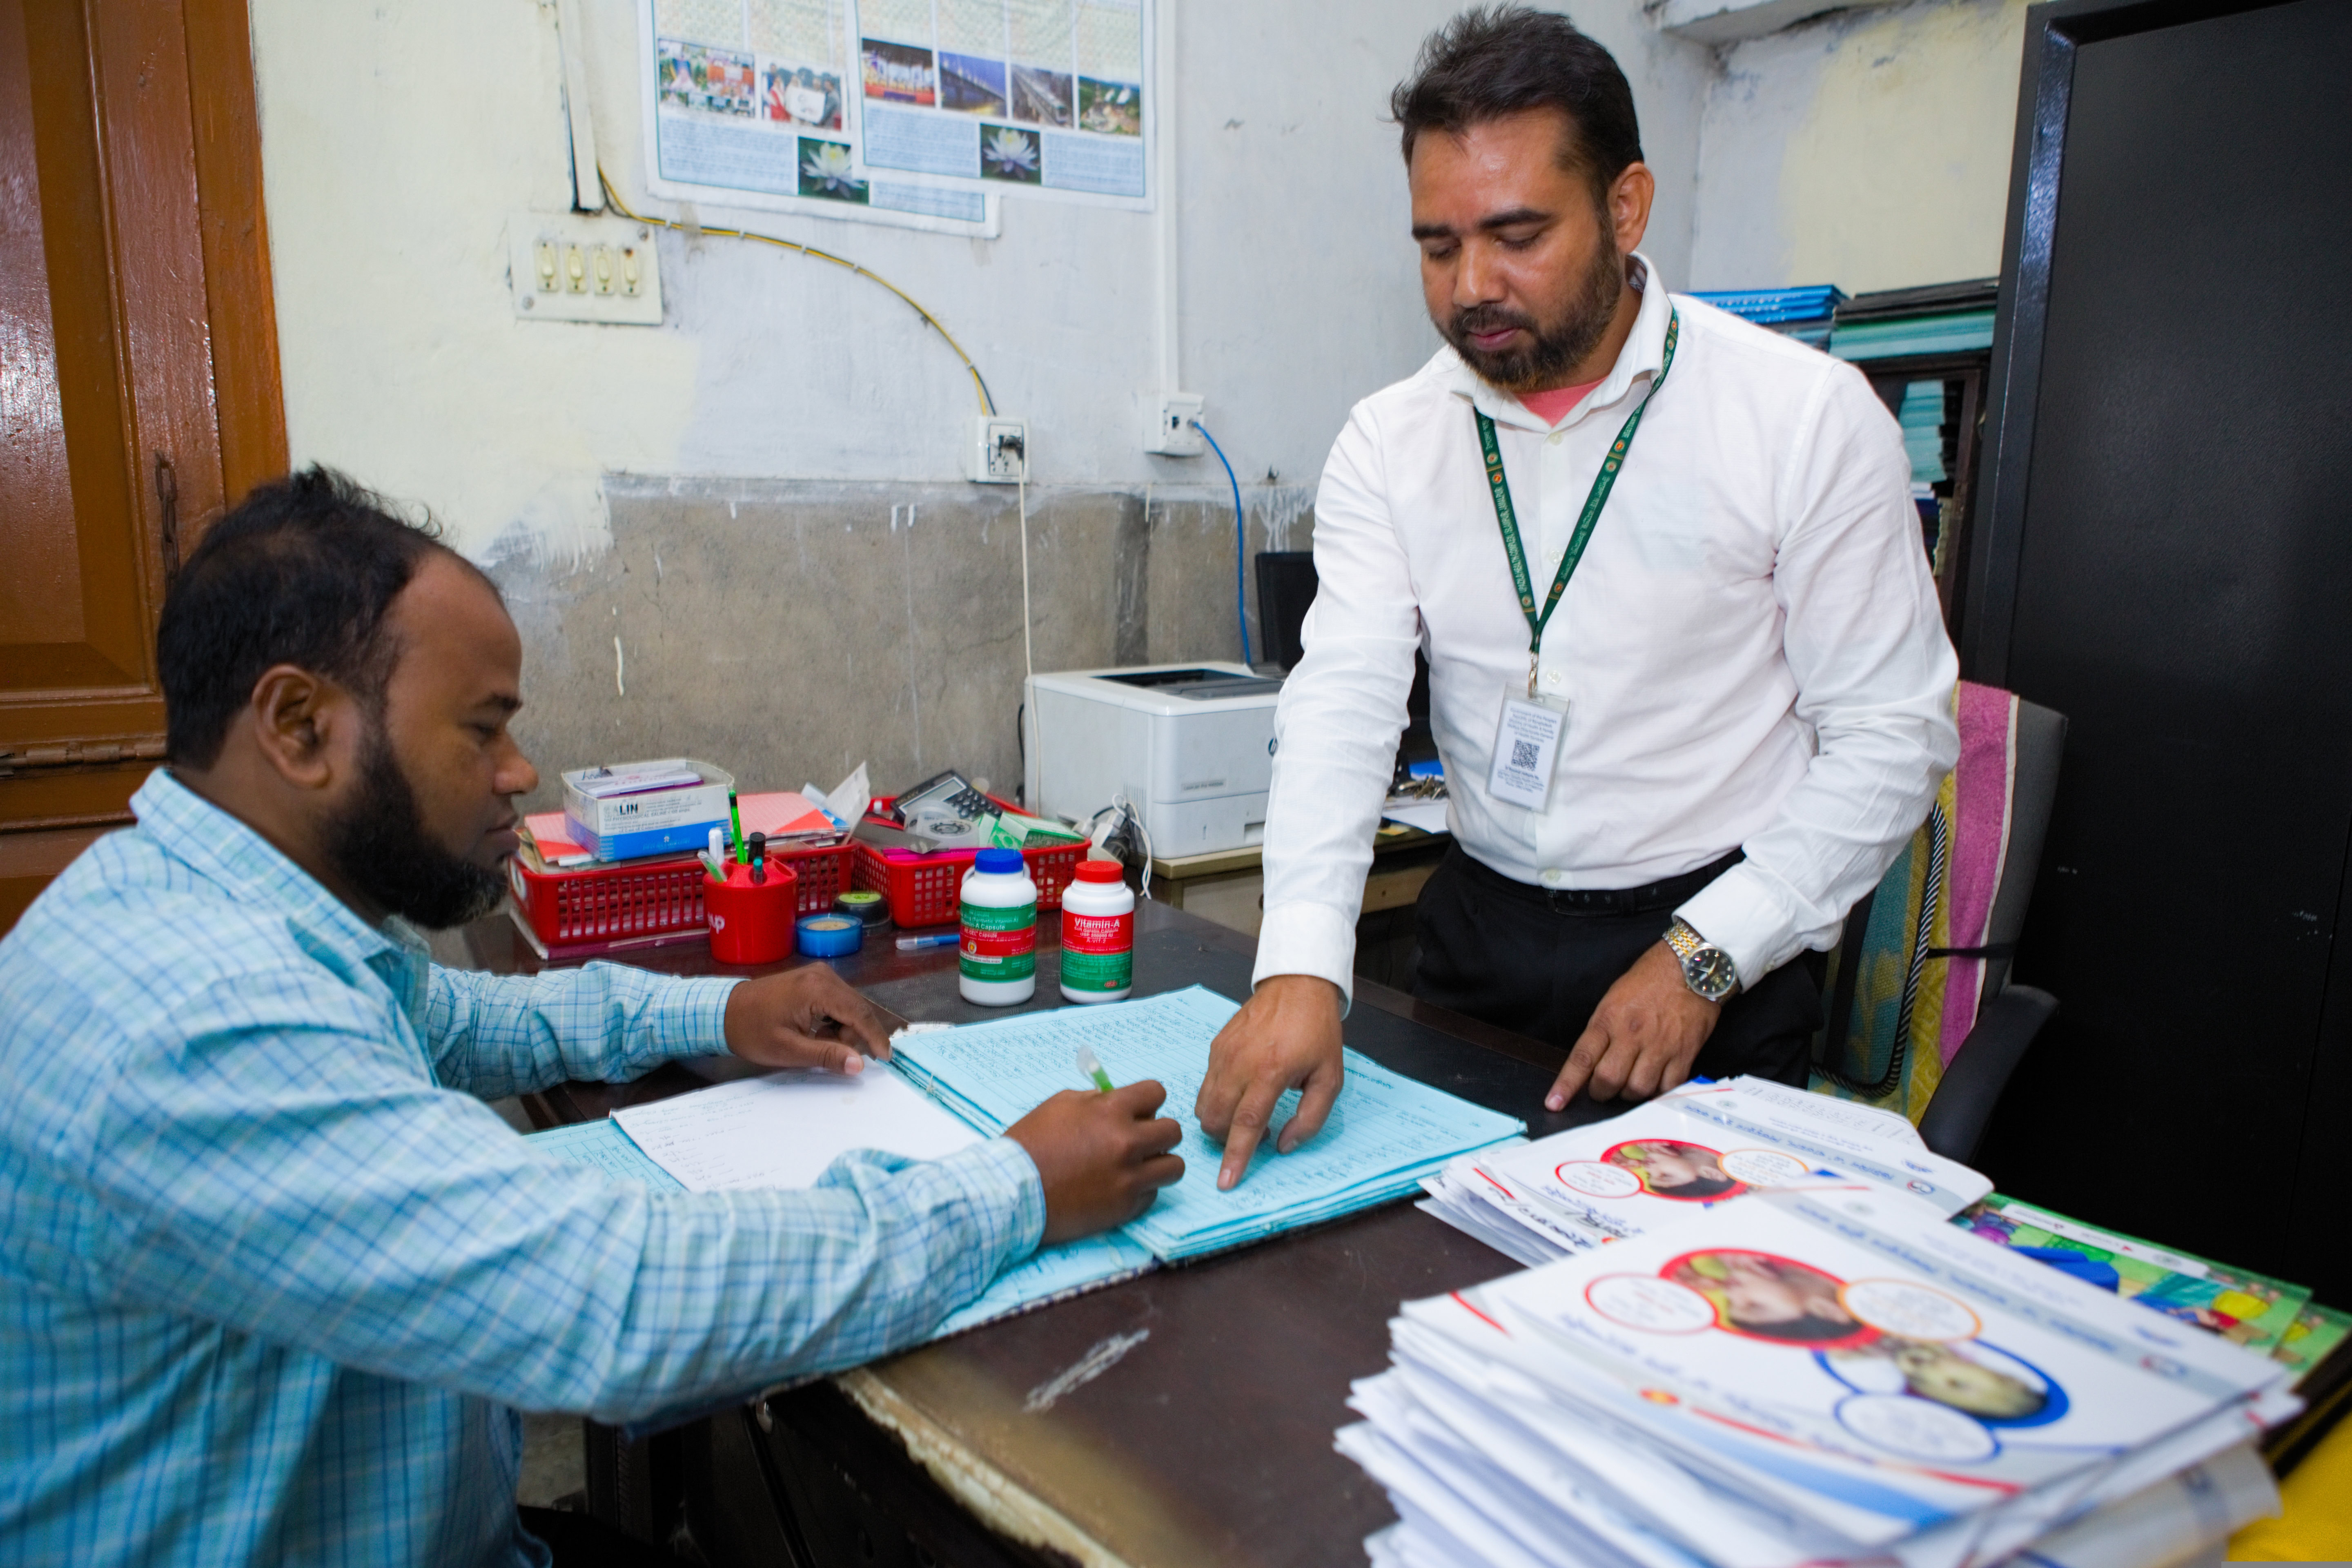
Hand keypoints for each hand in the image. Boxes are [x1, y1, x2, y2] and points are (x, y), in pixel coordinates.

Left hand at [722, 965, 894, 1074]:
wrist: (724, 1011)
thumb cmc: (753, 1032)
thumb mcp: (790, 1050)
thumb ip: (827, 1056)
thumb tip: (859, 1065)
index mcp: (817, 989)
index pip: (859, 1014)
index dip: (875, 1037)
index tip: (885, 1059)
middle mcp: (823, 975)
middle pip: (857, 1008)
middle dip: (854, 1035)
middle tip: (838, 1055)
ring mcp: (818, 974)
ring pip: (849, 1005)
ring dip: (843, 1028)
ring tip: (819, 1043)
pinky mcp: (813, 978)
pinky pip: (837, 1000)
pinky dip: (835, 1019)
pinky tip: (817, 1031)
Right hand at [1004, 1080, 1185, 1242]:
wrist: (1012, 1191)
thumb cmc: (1031, 1144)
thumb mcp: (1061, 1105)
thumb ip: (1097, 1101)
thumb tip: (1120, 1101)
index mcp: (1111, 1111)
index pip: (1157, 1093)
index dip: (1148, 1101)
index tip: (1139, 1111)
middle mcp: (1127, 1143)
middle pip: (1173, 1131)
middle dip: (1158, 1133)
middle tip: (1140, 1140)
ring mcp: (1129, 1178)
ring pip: (1174, 1167)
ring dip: (1159, 1164)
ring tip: (1139, 1167)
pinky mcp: (1125, 1207)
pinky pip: (1153, 1194)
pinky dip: (1141, 1190)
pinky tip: (1118, 1188)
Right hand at [1195, 974, 1344, 1190]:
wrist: (1297, 986)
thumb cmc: (1318, 1033)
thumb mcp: (1330, 1077)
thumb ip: (1311, 1117)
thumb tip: (1284, 1145)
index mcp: (1271, 1072)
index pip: (1247, 1124)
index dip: (1236, 1157)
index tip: (1226, 1183)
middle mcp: (1240, 1064)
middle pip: (1216, 1120)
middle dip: (1227, 1140)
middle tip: (1256, 1133)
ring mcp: (1223, 1054)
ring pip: (1204, 1106)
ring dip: (1220, 1122)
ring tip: (1248, 1112)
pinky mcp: (1215, 1047)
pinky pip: (1206, 1086)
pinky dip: (1217, 1099)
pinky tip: (1241, 1090)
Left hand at [1546, 941, 1721, 1109]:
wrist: (1692, 967)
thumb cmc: (1650, 980)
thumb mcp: (1614, 998)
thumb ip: (1603, 1030)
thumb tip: (1591, 1062)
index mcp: (1609, 1018)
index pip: (1582, 1059)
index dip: (1566, 1085)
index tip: (1555, 1103)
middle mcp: (1631, 1035)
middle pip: (1608, 1080)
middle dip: (1601, 1093)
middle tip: (1602, 1090)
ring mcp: (1659, 1046)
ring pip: (1637, 1089)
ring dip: (1629, 1094)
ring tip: (1630, 1085)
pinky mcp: (1684, 1053)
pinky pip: (1667, 1087)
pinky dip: (1659, 1092)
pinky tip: (1655, 1083)